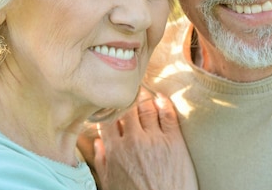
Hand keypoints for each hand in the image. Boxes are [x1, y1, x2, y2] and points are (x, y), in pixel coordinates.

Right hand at [77, 89, 197, 189]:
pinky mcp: (174, 140)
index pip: (108, 118)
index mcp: (115, 150)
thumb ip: (102, 161)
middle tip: (127, 91)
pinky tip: (160, 98)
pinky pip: (168, 113)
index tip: (111, 103)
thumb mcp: (110, 184)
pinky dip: (163, 102)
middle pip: (127, 108)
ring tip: (142, 93)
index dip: (108, 108)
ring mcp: (154, 139)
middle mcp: (133, 140)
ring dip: (143, 98)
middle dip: (126, 99)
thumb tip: (98, 142)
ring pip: (146, 106)